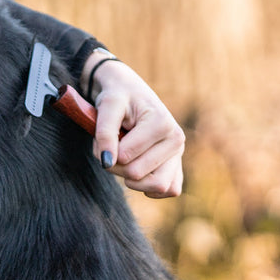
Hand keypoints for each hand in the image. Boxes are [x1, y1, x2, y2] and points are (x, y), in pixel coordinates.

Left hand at [82, 54, 184, 198]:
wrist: (128, 90)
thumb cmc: (117, 96)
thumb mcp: (106, 106)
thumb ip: (105, 133)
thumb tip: (107, 162)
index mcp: (162, 123)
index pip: (126, 157)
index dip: (105, 151)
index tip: (100, 134)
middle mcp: (176, 139)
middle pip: (138, 174)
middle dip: (115, 165)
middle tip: (109, 146)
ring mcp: (179, 153)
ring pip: (158, 187)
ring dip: (132, 179)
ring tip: (122, 159)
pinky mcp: (177, 164)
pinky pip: (170, 189)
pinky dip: (150, 187)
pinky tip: (136, 171)